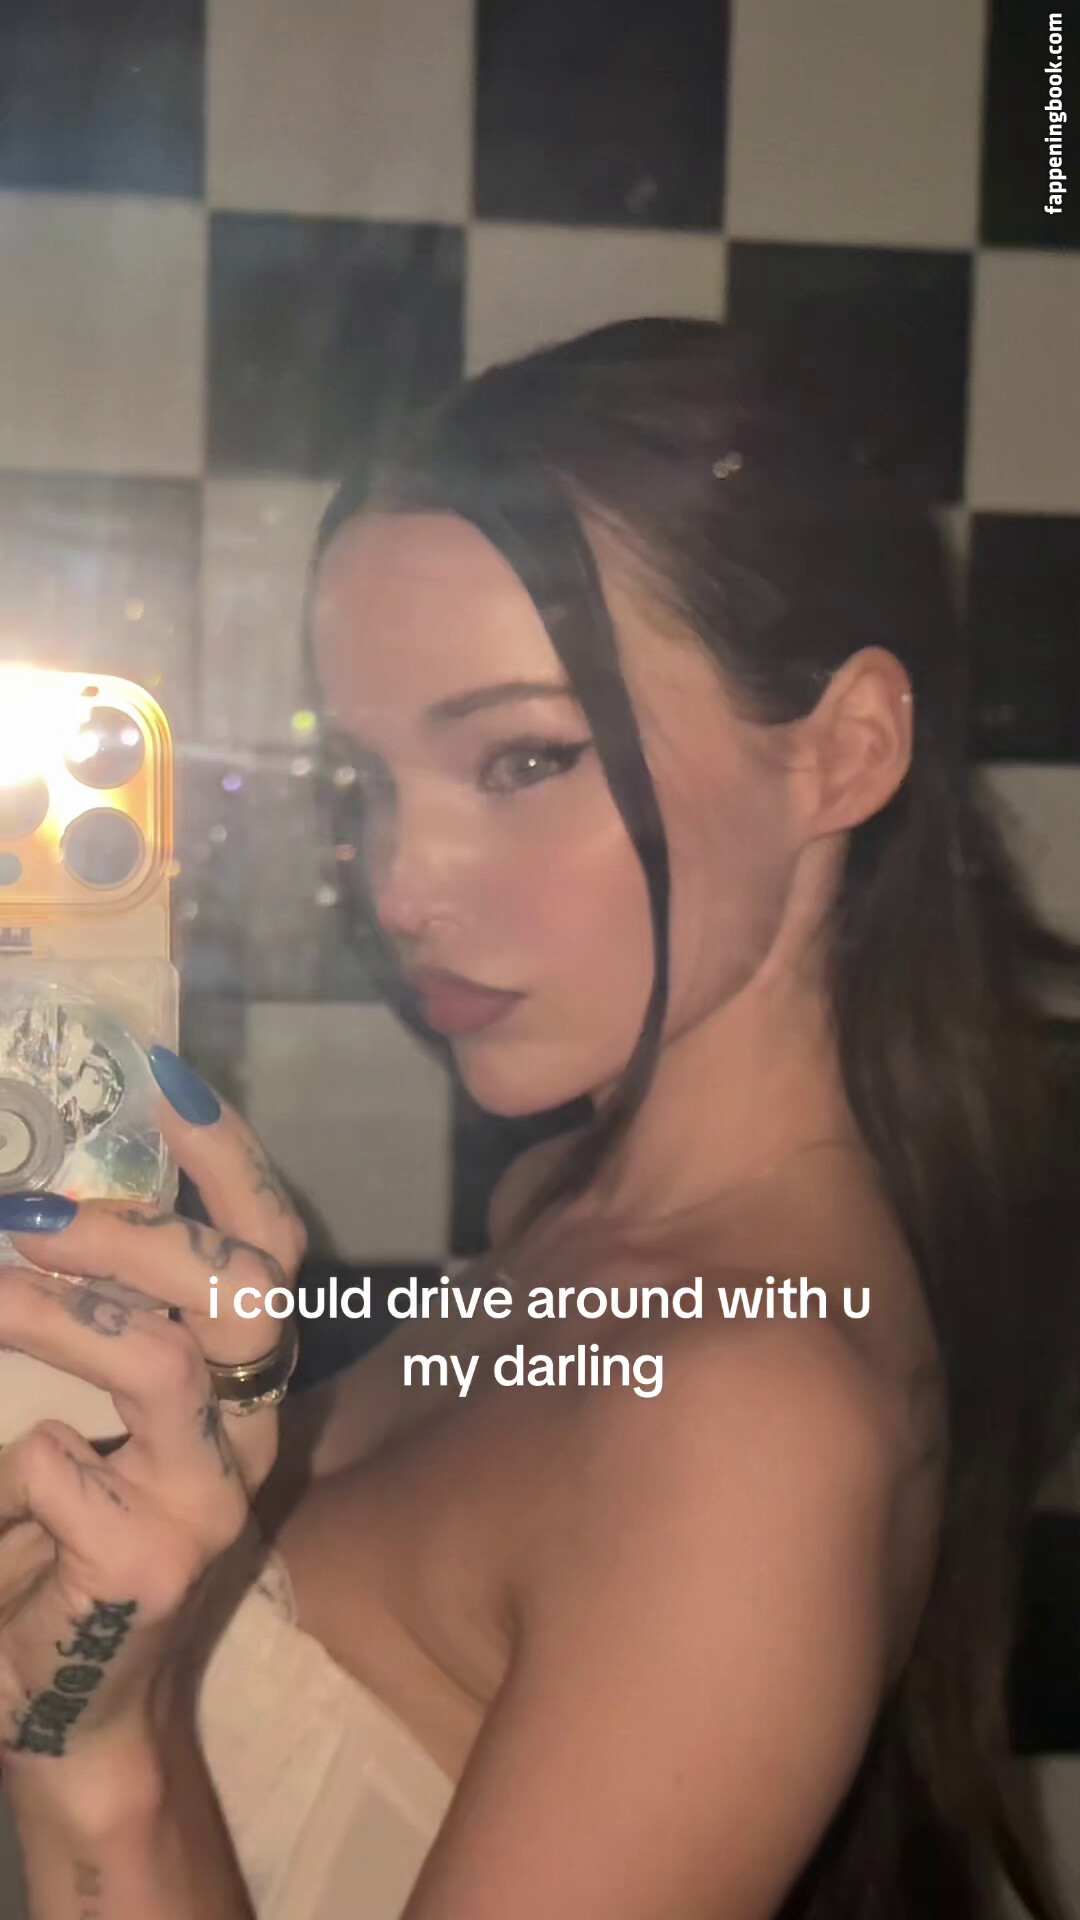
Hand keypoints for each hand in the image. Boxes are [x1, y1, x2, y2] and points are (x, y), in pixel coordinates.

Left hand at [0, 1061, 306, 1822]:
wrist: (67, 1701)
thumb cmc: (68, 1531)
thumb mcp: (91, 1402)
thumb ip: (95, 1308)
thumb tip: (38, 1194)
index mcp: (240, 1377)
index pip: (271, 1245)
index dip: (228, 1158)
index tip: (159, 1080)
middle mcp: (250, 1430)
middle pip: (245, 1291)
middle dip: (134, 1231)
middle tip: (25, 1211)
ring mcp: (212, 1504)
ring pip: (166, 1366)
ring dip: (61, 1314)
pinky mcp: (155, 1572)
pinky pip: (88, 1481)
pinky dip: (39, 1458)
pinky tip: (21, 1468)